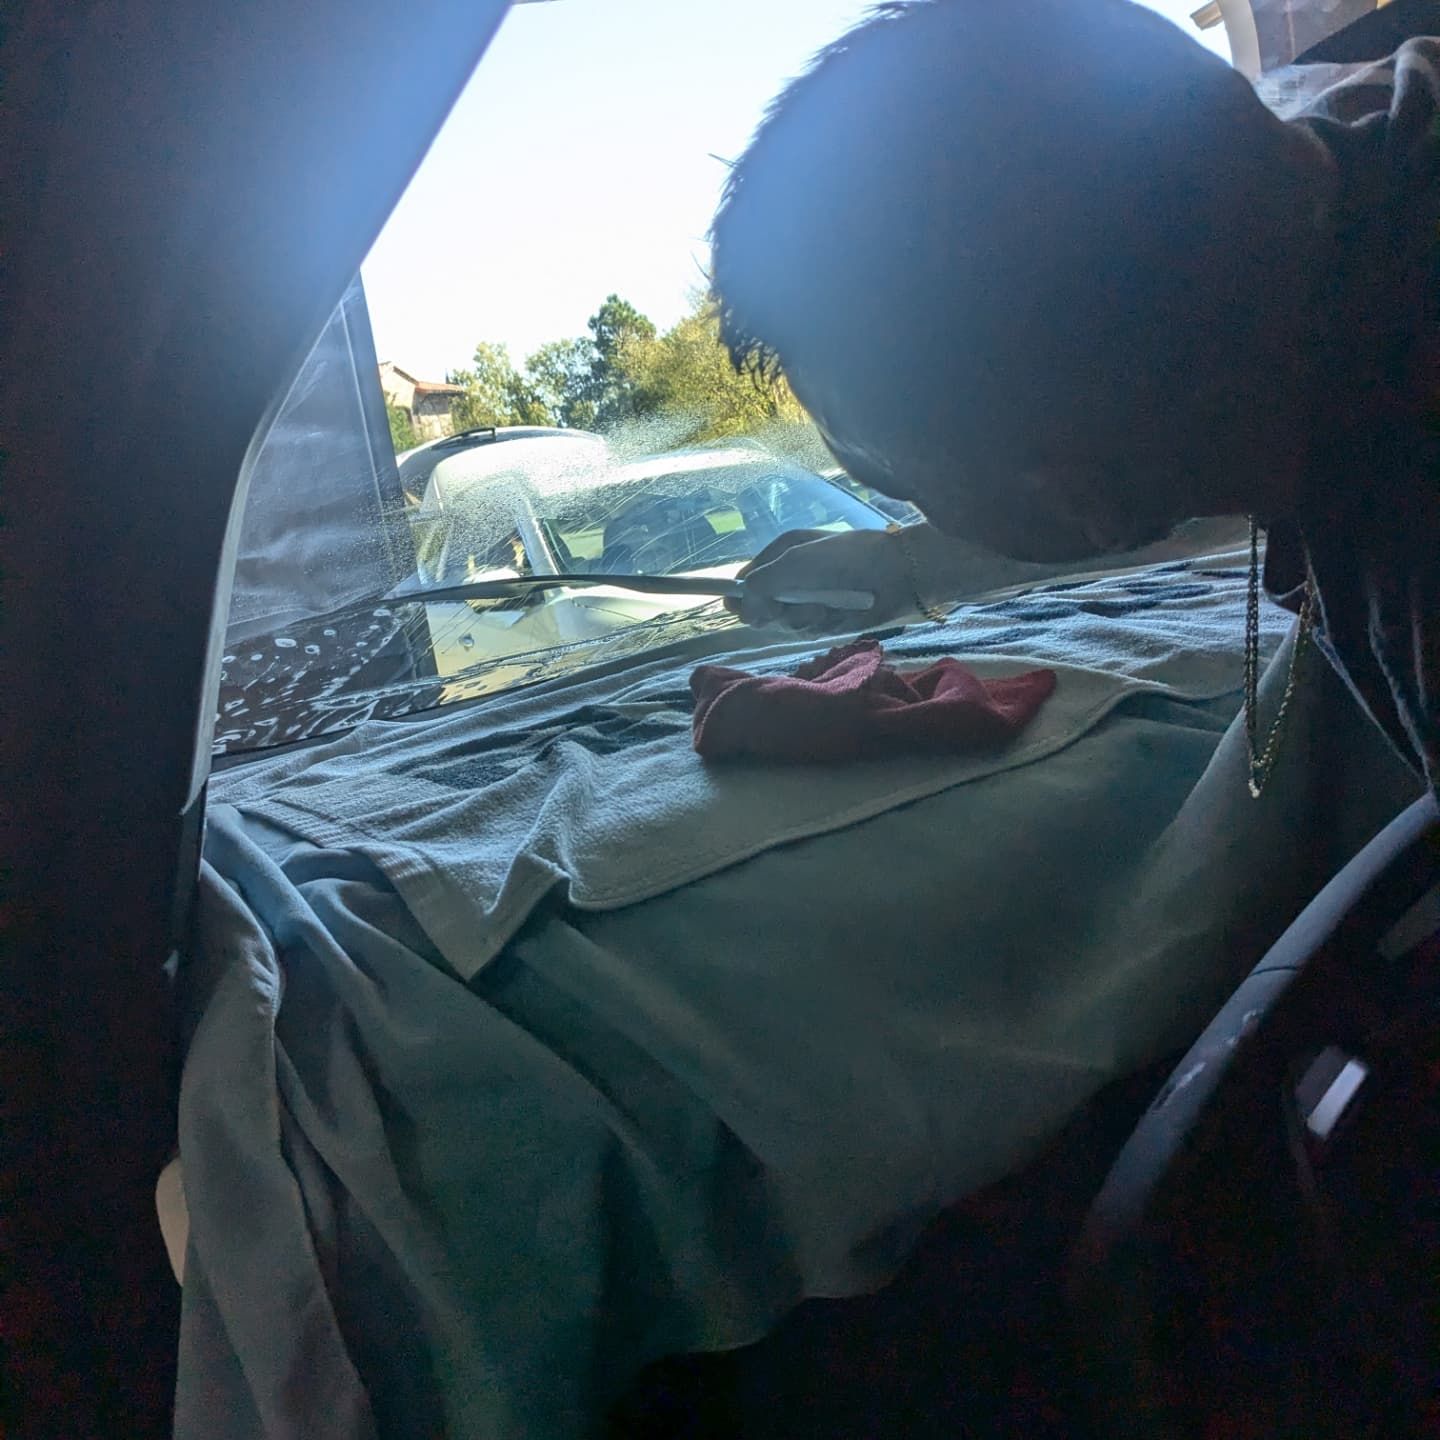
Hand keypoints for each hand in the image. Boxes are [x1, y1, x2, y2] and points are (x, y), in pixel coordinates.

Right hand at [725, 527, 915, 631]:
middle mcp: (793, 578)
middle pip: (763, 608)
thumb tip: (740, 609)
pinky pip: (810, 631)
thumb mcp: (797, 562)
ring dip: (804, 618)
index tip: (740, 610)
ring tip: (827, 607)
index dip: (741, 597)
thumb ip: (763, 583)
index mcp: (782, 554)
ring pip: (787, 623)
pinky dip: (822, 625)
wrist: (898, 572)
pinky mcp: (829, 619)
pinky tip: (838, 615)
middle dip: (778, 611)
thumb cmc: (846, 558)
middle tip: (793, 608)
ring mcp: (810, 599)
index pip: (747, 580)